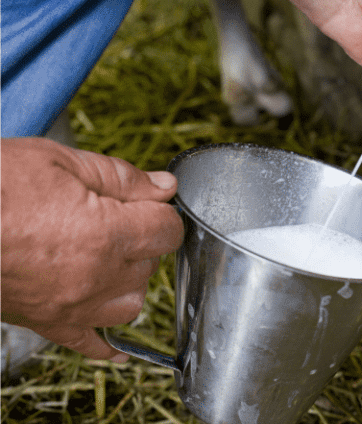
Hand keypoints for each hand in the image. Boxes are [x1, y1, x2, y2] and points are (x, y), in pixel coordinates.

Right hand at [1, 138, 183, 359]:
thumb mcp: (60, 161)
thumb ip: (121, 178)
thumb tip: (164, 187)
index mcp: (106, 233)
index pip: (168, 231)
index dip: (160, 212)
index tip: (146, 204)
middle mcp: (96, 276)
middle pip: (150, 264)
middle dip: (141, 240)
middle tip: (113, 219)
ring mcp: (72, 305)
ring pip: (131, 304)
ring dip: (128, 281)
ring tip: (104, 257)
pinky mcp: (46, 322)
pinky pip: (90, 344)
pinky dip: (107, 344)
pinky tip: (119, 347)